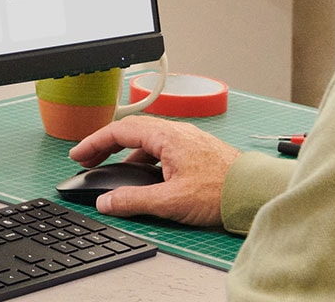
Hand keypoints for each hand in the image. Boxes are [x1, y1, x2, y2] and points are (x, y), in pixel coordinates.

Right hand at [64, 115, 238, 225]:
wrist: (255, 192)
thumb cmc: (222, 191)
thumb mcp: (170, 201)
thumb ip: (134, 201)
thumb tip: (107, 202)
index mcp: (167, 137)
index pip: (120, 131)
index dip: (94, 142)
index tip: (78, 154)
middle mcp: (177, 132)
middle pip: (131, 131)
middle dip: (105, 144)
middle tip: (88, 159)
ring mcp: (188, 140)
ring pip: (147, 139)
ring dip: (125, 152)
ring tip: (112, 169)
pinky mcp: (196, 151)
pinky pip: (161, 147)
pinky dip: (144, 157)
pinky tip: (144, 176)